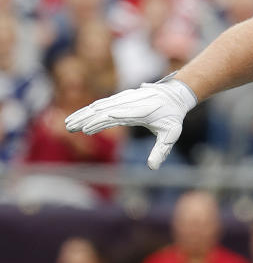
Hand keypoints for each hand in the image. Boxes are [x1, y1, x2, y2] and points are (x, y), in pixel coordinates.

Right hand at [64, 75, 196, 168]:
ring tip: (68, 124)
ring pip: (100, 105)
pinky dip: (89, 109)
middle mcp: (130, 102)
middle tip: (69, 128)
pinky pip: (103, 103)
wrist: (174, 94)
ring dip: (83, 114)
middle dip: (85, 119)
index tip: (86, 129)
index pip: (118, 116)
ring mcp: (124, 98)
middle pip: (104, 110)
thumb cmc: (172, 116)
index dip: (101, 122)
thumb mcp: (170, 135)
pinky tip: (78, 116)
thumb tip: (152, 168)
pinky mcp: (121, 97)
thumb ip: (161, 151)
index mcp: (142, 111)